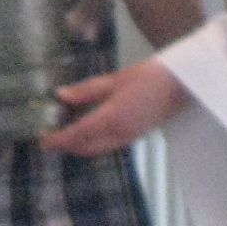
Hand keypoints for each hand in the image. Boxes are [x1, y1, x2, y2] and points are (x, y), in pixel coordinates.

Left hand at [39, 57, 188, 155]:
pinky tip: (87, 128)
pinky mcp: (136, 136)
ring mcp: (130, 138)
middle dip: (67, 145)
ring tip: (65, 132)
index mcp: (112, 119)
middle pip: (86, 147)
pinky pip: (108, 144)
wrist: (184, 84)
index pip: (78, 135)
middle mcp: (120, 134)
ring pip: (97, 148)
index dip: (59, 140)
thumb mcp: (115, 80)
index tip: (43, 142)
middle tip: (50, 135)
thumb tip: (60, 96)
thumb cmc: (149, 76)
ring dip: (80, 145)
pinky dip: (93, 141)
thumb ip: (87, 91)